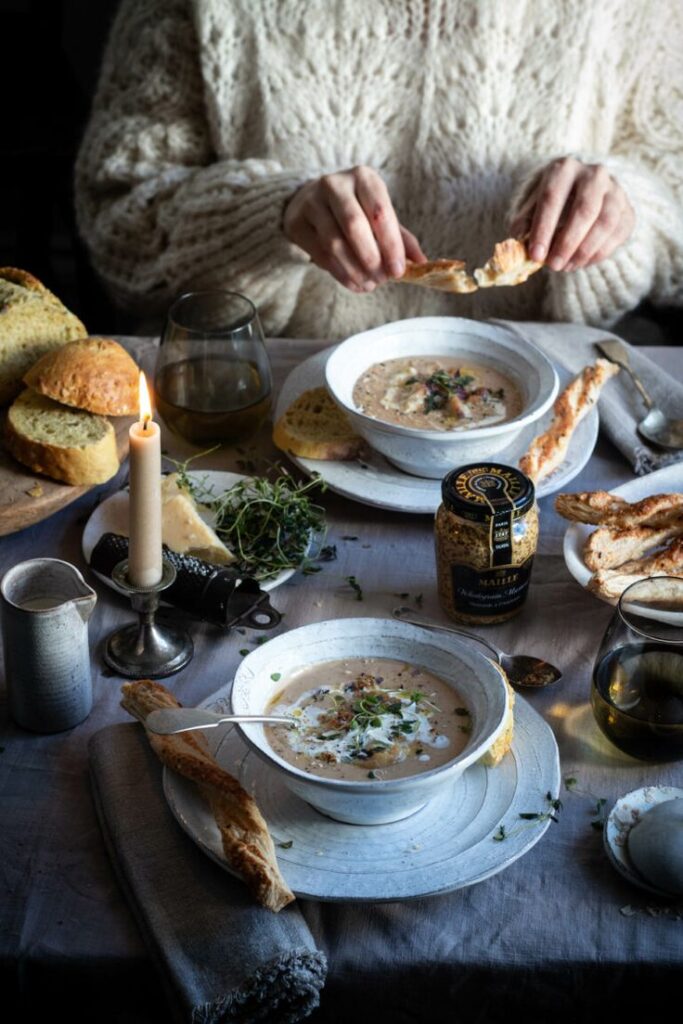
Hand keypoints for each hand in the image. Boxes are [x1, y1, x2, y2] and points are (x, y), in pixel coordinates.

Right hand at [283, 166, 425, 291]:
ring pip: (334, 243)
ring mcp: (312, 201)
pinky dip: (339, 273)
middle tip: (381, 280)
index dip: (391, 245)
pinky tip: (353, 283)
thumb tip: (422, 263)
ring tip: (368, 285)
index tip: (398, 271)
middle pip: (354, 226)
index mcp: (364, 178)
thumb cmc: (354, 209)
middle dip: (371, 259)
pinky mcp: (297, 221)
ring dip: (354, 270)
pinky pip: (320, 254)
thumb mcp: (379, 215)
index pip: (380, 212)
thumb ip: (400, 237)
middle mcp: (335, 184)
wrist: (311, 201)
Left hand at [510, 156, 634, 271]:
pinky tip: (581, 263)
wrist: (583, 195)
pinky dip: (598, 253)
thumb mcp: (532, 209)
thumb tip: (520, 250)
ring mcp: (615, 191)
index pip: (552, 197)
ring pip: (605, 222)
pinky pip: (617, 234)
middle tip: (553, 266)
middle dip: (567, 242)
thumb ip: (524, 227)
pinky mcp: (628, 210)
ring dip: (584, 250)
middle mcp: (594, 174)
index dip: (543, 229)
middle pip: (584, 209)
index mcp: (564, 169)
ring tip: (566, 267)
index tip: (536, 256)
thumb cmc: (552, 204)